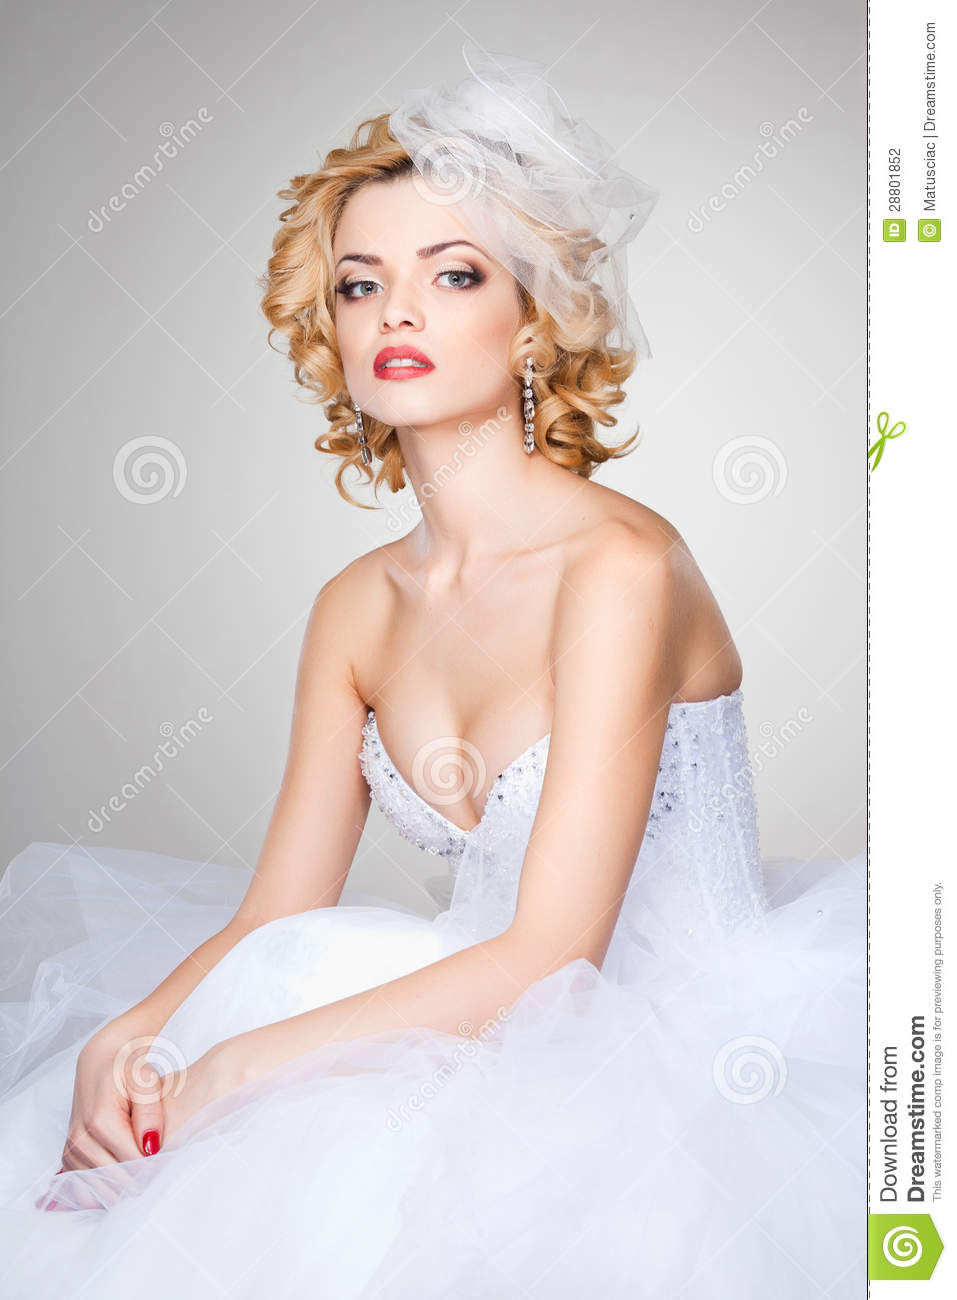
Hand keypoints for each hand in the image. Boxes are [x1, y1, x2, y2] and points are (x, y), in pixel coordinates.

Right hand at [39, 1041, 243, 1211]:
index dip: (155, 1168)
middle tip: (166, 1178)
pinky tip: (127, 1181)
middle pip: (116, 1179)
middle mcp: (80, 1138)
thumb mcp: (146, 1079)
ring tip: (150, 1181)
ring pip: (101, 1187)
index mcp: (100, 1120)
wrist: (100, 1062)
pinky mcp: (69, 1156)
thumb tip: (152, 1147)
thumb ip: (150, 1112)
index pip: (132, 1161)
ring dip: (124, 1189)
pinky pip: (87, 1186)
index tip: (174, 1167)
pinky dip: (107, 1188)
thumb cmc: (126, 1068)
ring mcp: (71, 1150)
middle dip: (141, 1182)